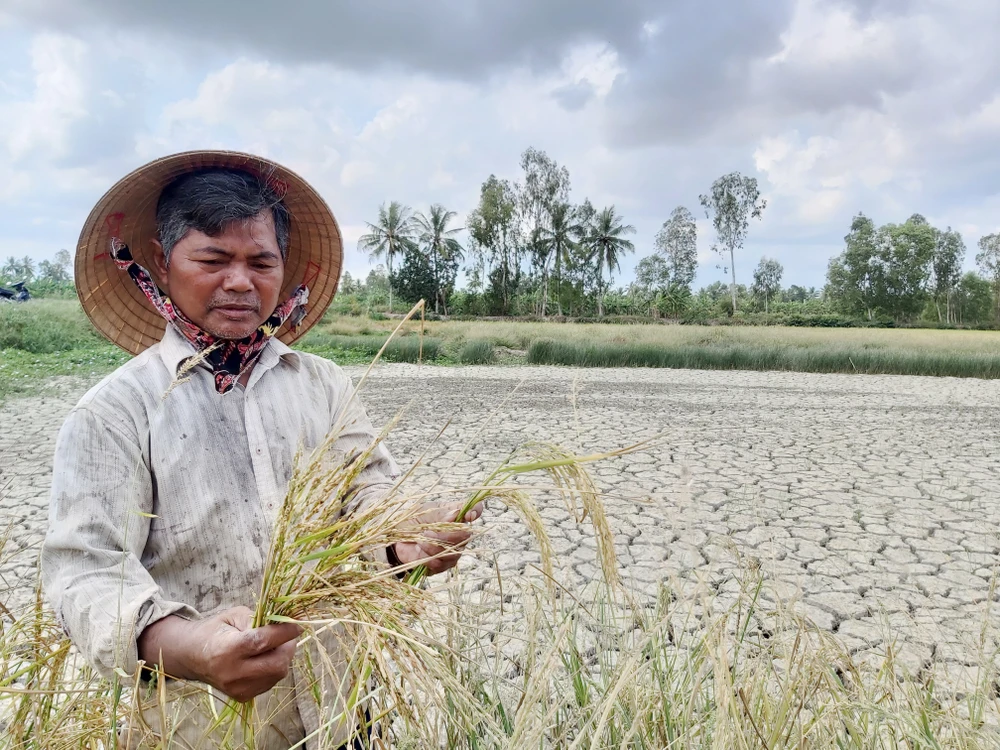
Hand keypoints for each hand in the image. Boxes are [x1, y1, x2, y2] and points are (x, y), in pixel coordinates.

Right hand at [138, 607, 300, 702]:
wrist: (191, 656)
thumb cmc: (215, 630)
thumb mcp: (235, 615)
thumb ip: (259, 619)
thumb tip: (285, 624)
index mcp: (228, 649)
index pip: (263, 641)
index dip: (285, 632)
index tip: (297, 624)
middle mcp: (233, 673)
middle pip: (277, 664)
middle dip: (288, 647)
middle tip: (287, 636)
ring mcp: (238, 688)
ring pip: (277, 674)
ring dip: (283, 658)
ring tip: (273, 646)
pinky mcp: (242, 697)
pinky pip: (270, 682)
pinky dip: (274, 668)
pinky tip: (264, 659)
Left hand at [391, 500, 483, 575]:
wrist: (396, 540)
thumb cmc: (413, 521)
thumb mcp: (424, 511)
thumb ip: (440, 513)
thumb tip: (455, 514)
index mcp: (455, 515)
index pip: (475, 510)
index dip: (476, 511)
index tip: (469, 515)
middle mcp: (459, 533)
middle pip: (465, 535)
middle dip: (445, 535)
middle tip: (426, 532)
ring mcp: (453, 550)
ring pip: (452, 552)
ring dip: (433, 546)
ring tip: (419, 539)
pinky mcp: (443, 565)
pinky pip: (440, 564)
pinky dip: (427, 557)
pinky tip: (420, 551)